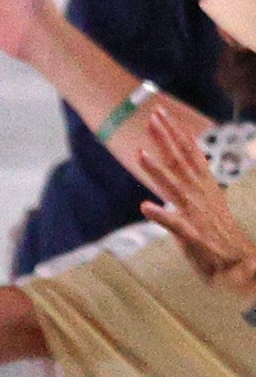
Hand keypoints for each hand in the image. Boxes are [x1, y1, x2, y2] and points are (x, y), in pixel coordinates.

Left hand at [126, 107, 255, 287]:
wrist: (236, 263)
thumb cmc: (217, 234)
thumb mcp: (205, 204)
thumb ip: (191, 186)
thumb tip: (179, 168)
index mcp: (204, 186)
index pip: (188, 153)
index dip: (174, 133)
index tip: (161, 113)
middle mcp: (200, 194)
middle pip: (182, 161)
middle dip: (166, 139)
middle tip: (152, 116)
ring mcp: (196, 213)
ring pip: (174, 186)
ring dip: (157, 170)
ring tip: (140, 153)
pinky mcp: (191, 234)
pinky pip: (174, 223)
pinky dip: (160, 214)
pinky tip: (144, 205)